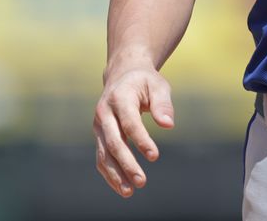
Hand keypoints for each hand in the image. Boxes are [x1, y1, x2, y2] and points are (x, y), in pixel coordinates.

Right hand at [93, 65, 174, 197]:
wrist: (122, 75)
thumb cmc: (144, 82)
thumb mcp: (158, 85)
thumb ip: (163, 104)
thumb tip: (168, 125)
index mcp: (119, 98)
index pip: (129, 123)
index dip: (141, 140)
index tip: (154, 156)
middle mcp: (104, 113)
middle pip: (113, 142)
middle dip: (127, 164)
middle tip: (142, 182)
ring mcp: (99, 126)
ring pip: (103, 154)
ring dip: (115, 174)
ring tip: (130, 191)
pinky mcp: (99, 135)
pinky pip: (101, 157)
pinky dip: (110, 174)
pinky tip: (123, 187)